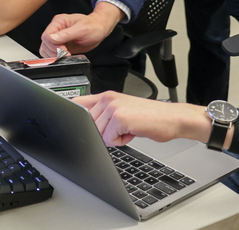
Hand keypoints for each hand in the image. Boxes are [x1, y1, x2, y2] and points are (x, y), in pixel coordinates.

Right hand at [40, 2, 123, 55]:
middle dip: (55, 51)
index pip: (47, 35)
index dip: (53, 45)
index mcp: (59, 21)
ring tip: (67, 55)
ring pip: (46, 49)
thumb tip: (52, 38)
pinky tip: (65, 56)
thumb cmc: (93, 26)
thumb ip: (66, 34)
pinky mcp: (60, 45)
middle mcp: (56, 29)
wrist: (99, 29)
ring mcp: (57, 37)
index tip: (64, 50)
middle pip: (45, 43)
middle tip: (67, 54)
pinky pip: (51, 53)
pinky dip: (55, 57)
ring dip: (54, 55)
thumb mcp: (82, 29)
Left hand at [74, 91, 207, 146]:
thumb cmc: (150, 118)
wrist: (172, 118)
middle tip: (121, 128)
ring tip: (129, 129)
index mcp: (106, 96)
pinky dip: (121, 141)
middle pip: (87, 124)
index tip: (65, 122)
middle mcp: (108, 98)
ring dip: (113, 138)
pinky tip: (133, 132)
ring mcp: (113, 107)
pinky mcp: (120, 117)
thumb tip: (85, 127)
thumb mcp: (123, 111)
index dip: (71, 116)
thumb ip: (103, 115)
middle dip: (102, 133)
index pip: (77, 104)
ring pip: (97, 133)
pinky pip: (109, 139)